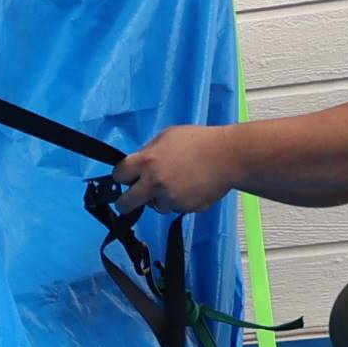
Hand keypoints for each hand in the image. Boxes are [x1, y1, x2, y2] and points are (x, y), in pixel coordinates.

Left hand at [112, 124, 241, 217]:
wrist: (228, 157)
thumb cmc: (199, 141)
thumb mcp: (167, 137)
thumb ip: (148, 152)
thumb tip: (138, 164)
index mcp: (147, 162)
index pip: (119, 175)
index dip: (122, 176)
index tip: (125, 178)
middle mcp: (154, 183)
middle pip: (126, 203)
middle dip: (125, 202)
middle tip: (130, 200)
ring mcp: (169, 199)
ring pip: (154, 206)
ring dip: (160, 199)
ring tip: (178, 183)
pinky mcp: (184, 209)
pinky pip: (175, 208)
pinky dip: (179, 201)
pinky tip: (191, 187)